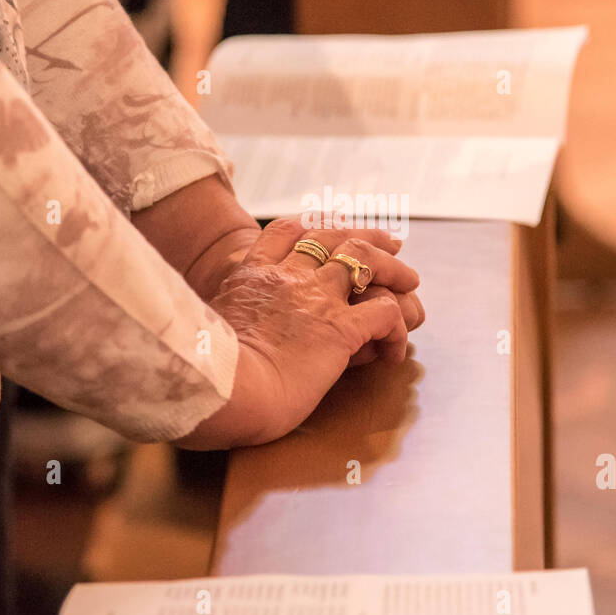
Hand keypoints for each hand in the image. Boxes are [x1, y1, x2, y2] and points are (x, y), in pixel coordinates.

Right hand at [175, 217, 424, 448]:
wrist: (219, 389)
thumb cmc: (205, 375)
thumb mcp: (205, 332)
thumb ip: (219, 323)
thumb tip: (216, 339)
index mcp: (251, 277)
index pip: (286, 232)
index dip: (315, 225)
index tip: (333, 227)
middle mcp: (287, 278)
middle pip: (333, 236)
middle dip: (366, 234)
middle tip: (390, 240)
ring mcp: (315, 299)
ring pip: (366, 261)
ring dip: (393, 268)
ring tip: (410, 280)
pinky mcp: (340, 329)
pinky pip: (385, 314)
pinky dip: (397, 327)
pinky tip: (394, 350)